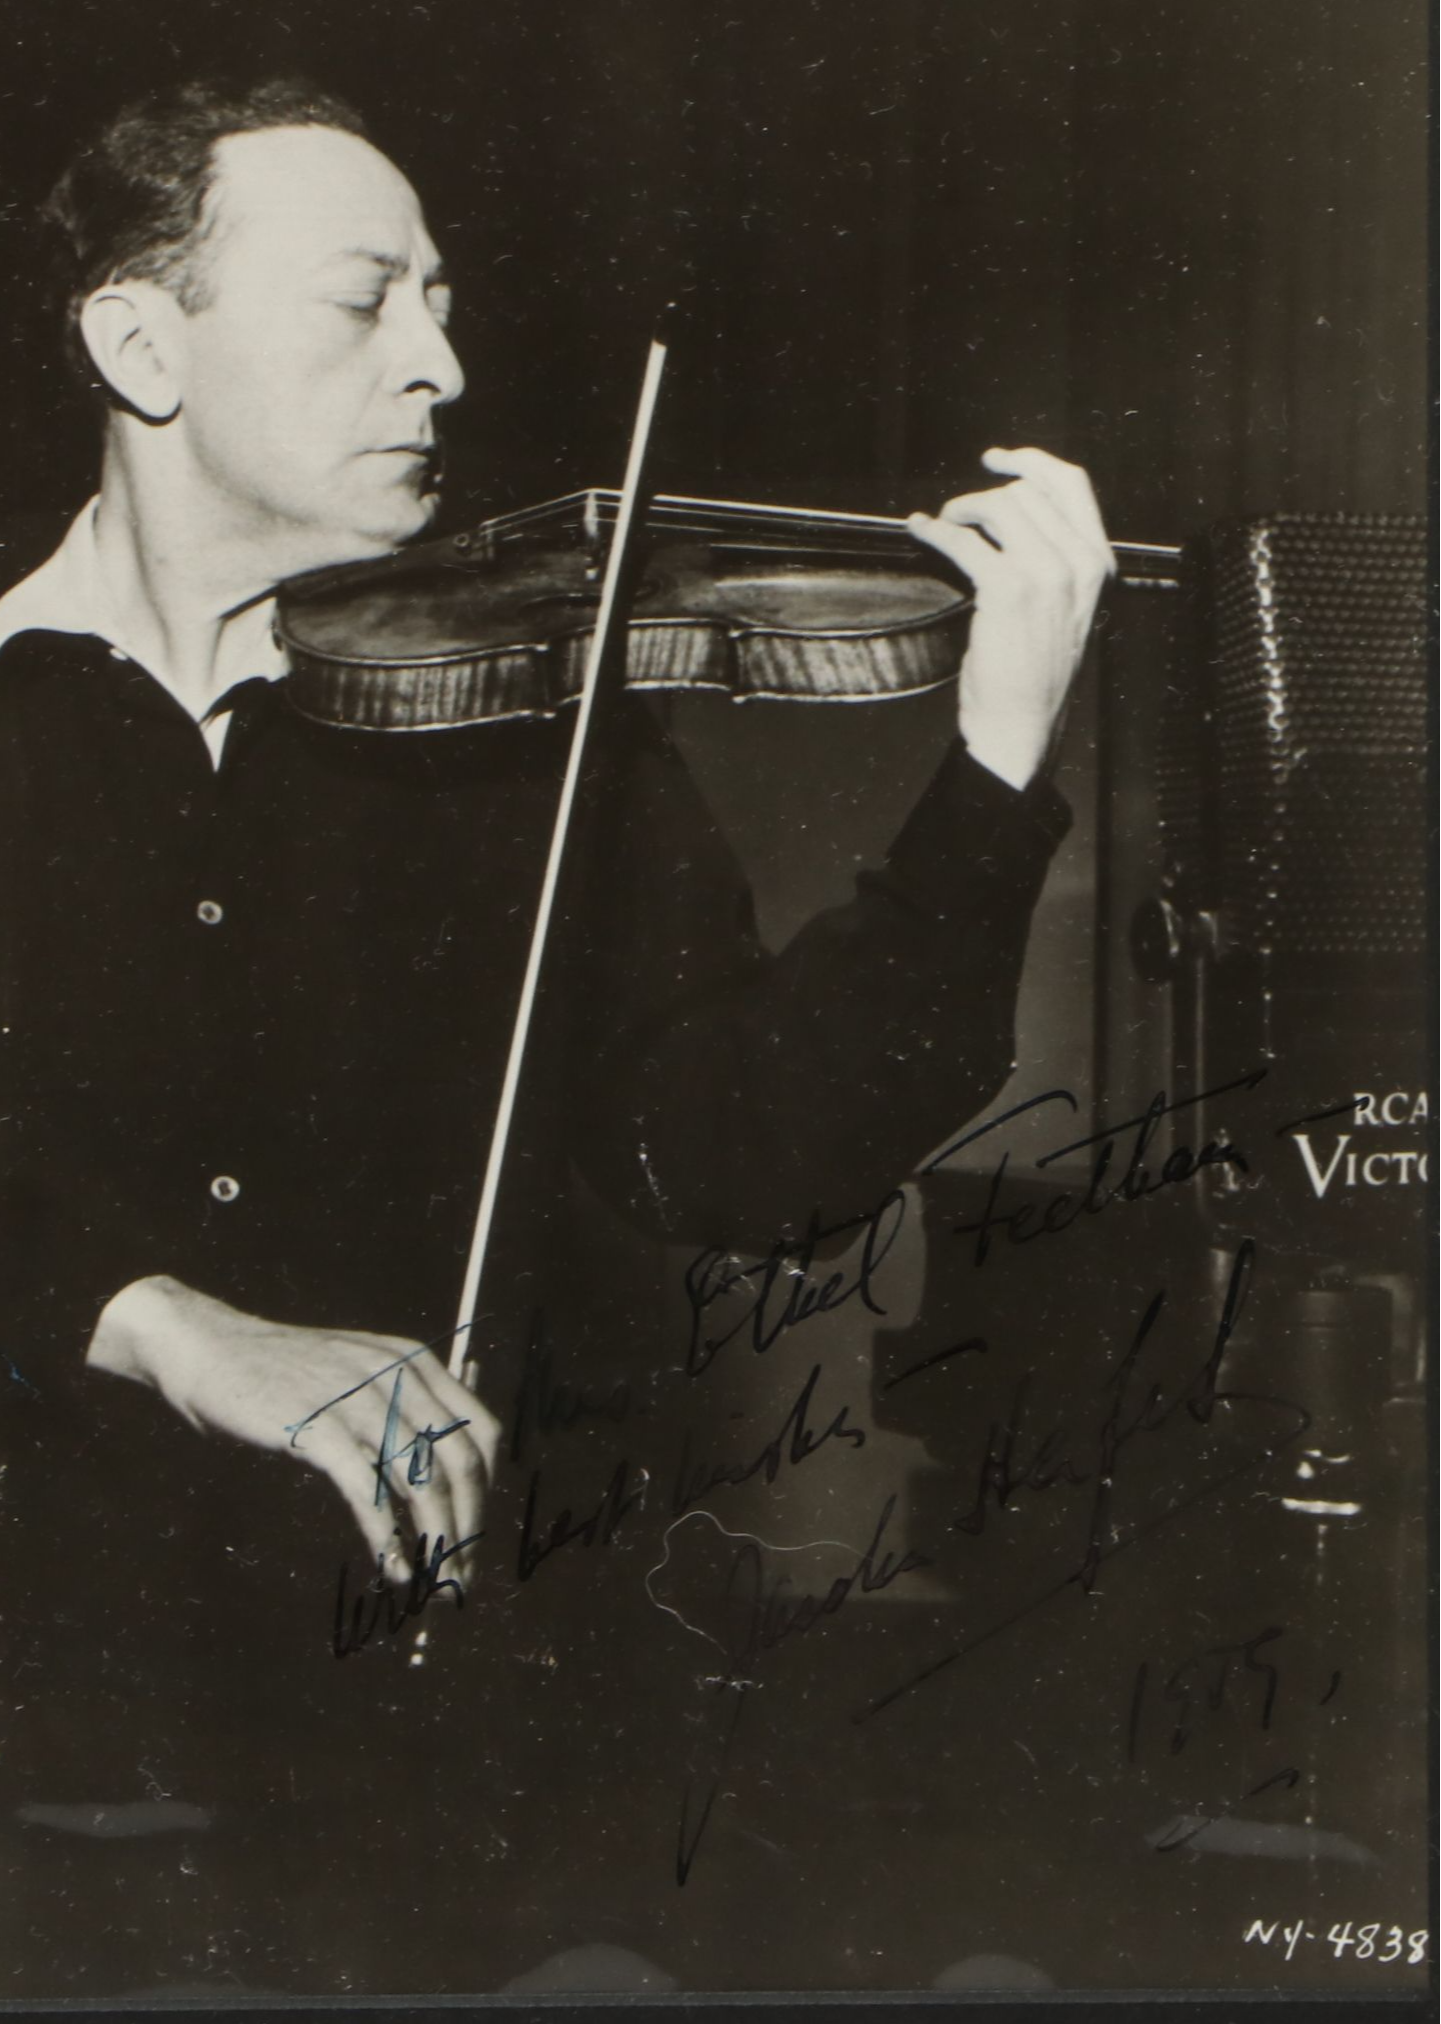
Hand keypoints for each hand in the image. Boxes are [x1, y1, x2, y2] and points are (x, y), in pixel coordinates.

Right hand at [88, 1275, 498, 1582]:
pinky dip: (386, 1535)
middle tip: (460, 1579)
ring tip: (434, 1586)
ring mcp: (358, 1399)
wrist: (210, 1347)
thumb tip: (441, 1482)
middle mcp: (398, 1376)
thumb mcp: (358, 1375)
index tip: (473, 1536)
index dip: (486, 1492)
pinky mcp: (316, 1425)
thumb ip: (400, 1411)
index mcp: (416, 1363)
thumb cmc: (285, 1374)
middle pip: (461, 1462)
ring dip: (436, 1542)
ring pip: (422, 1481)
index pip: (482, 1432)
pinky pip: (367, 1490)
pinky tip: (392, 1566)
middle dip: (469, 1528)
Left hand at [908, 446, 1114, 789]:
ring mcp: (1047, 574)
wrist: (1024, 725)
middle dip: (982, 496)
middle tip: (957, 513)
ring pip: (998, 507)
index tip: (997, 460)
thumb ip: (1056, 560)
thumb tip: (1015, 513)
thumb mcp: (1065, 608)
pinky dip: (936, 531)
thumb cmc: (1036, 674)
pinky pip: (965, 541)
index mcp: (1099, 563)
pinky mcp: (1009, 590)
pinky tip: (921, 531)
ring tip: (942, 524)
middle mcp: (1080, 563)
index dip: (1030, 461)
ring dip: (960, 509)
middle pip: (1026, 492)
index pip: (1072, 485)